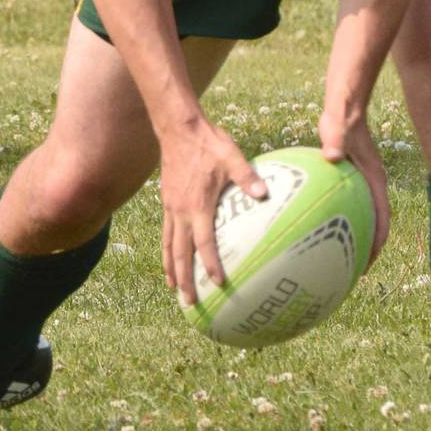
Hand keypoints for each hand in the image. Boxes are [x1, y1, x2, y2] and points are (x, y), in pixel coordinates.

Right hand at [158, 119, 264, 305]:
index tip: (217, 283)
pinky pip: (165, 233)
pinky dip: (167, 251)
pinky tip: (171, 260)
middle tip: (189, 303)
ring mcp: (171, 207)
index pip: (203, 242)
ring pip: (168, 245)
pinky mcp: (167, 202)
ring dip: (172, 269)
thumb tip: (265, 193)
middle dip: (184, 279)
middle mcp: (180, 211)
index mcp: (197, 204)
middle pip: (179, 252)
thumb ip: (247, 176)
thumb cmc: (208, 142)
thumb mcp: (231, 156)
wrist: (177, 128)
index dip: (209, 263)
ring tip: (174, 290)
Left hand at [319, 111, 390, 271]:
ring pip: (362, 216)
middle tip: (351, 271)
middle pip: (374, 224)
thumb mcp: (336, 131)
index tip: (367, 263)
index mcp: (374, 180)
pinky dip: (339, 219)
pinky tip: (317, 228)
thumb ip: (335, 142)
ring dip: (354, 236)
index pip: (382, 218)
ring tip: (336, 259)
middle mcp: (372, 185)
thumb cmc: (340, 120)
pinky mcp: (351, 180)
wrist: (345, 107)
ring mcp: (363, 183)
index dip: (377, 242)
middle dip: (366, 248)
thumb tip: (331, 155)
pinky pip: (348, 205)